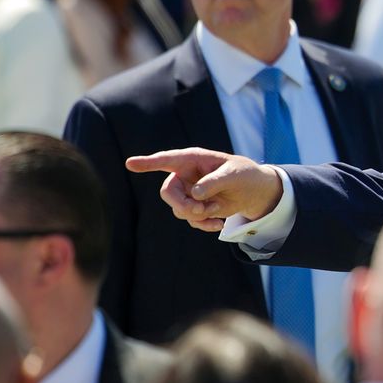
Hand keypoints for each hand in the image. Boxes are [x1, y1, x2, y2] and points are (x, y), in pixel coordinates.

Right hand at [125, 148, 283, 231]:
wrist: (252, 191)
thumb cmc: (243, 174)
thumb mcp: (234, 175)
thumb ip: (215, 182)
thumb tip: (195, 194)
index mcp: (192, 159)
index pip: (167, 160)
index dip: (148, 163)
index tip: (130, 163)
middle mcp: (185, 175)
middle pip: (168, 192)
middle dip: (181, 204)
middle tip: (199, 210)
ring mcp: (188, 192)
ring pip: (178, 209)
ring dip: (197, 214)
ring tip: (217, 210)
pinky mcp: (194, 206)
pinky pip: (189, 219)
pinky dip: (203, 223)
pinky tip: (218, 223)